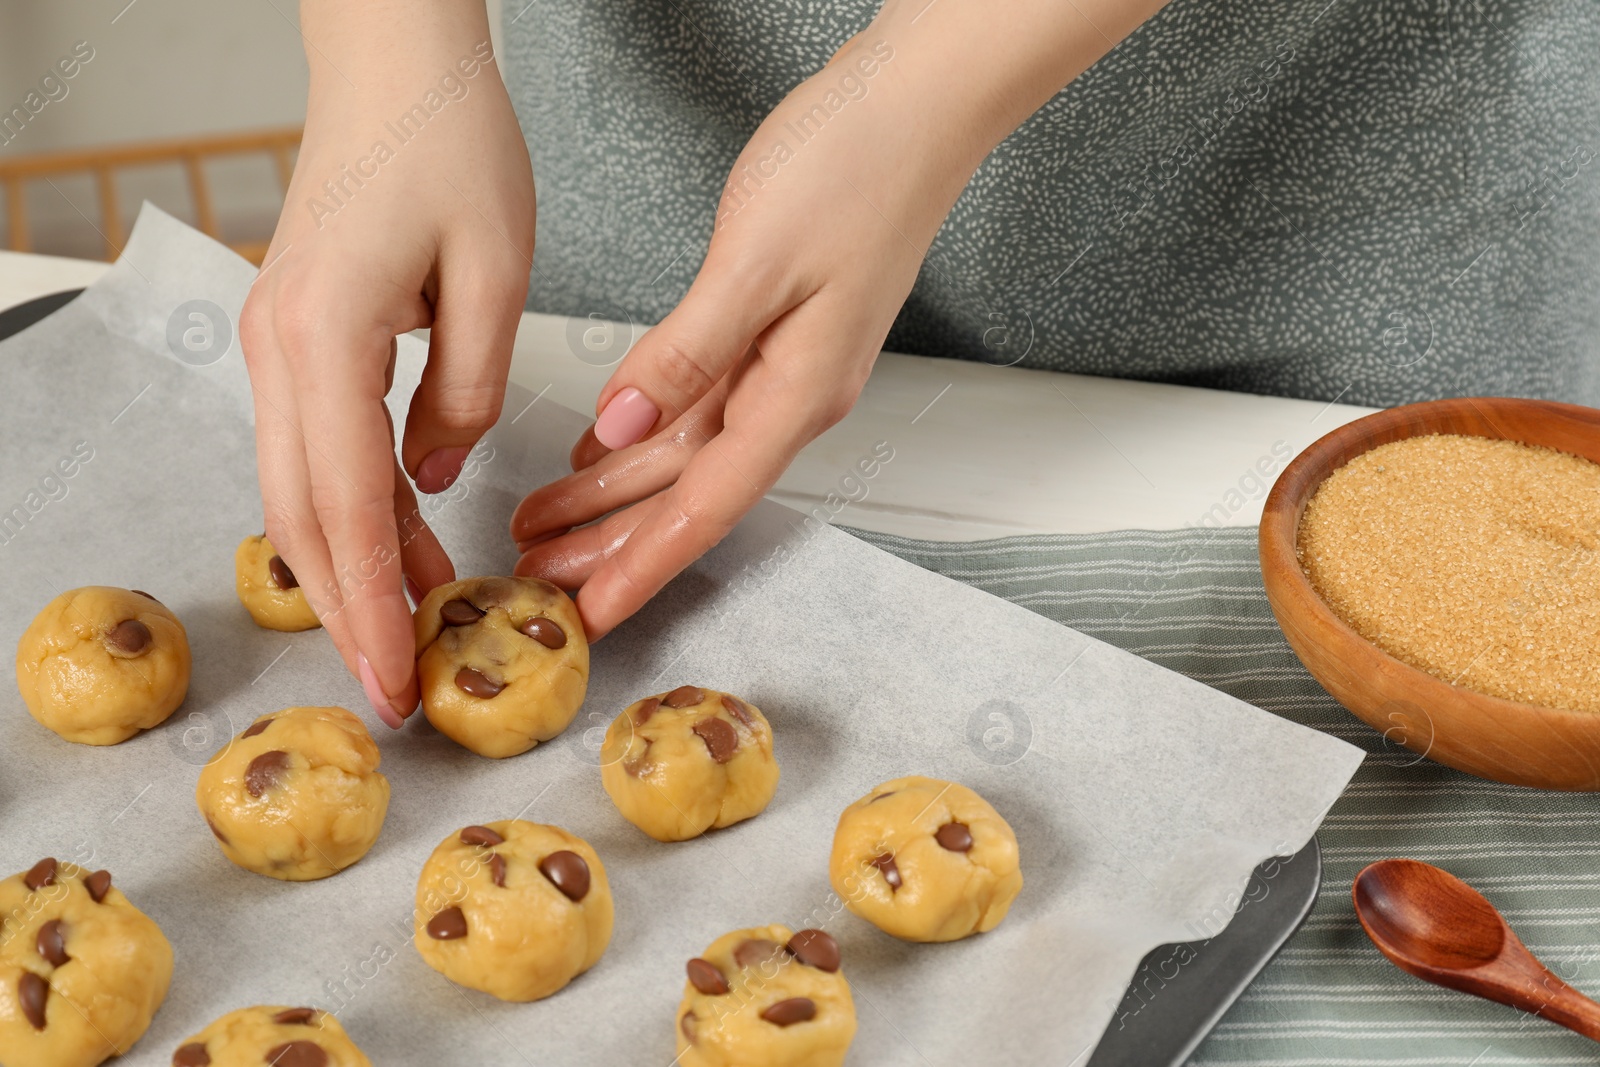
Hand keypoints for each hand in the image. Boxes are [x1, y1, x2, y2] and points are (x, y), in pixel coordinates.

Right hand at [241, 1, 532, 725]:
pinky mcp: (298, 339)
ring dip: (351, 566)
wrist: (394, 68)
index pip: (348, 504)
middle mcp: (280, 351)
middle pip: (303, 515)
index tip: (398, 678)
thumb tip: (439, 477)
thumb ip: (470, 391)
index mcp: (327, 338)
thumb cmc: (451, 147)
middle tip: (394, 691)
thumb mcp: (494, 273)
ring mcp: (277, 345)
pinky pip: (319, 448)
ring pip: (302, 489)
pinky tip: (405, 542)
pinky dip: (356, 508)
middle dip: (346, 612)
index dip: (373, 603)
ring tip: (410, 630)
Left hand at [509, 0, 1174, 637]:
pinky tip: (597, 447)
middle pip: (688, 492)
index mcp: (797, 394)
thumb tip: (620, 428)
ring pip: (684, 452)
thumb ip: (685, 355)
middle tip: (534, 571)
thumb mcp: (757, 263)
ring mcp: (784, 365)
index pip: (706, 505)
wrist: (917, 108)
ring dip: (611, 490)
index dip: (643, 564)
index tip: (593, 614)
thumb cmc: (855, 169)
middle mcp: (792, 395)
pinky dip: (640, 432)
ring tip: (543, 518)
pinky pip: (696, 403)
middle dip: (610, 538)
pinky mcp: (771, 330)